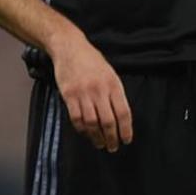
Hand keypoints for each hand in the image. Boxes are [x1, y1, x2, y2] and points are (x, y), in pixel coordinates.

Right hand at [51, 33, 133, 151]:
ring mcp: (83, 92)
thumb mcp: (109, 73)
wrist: (69, 47)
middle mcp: (99, 90)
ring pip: (92, 122)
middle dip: (112, 138)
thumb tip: (120, 117)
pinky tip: (85, 131)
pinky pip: (76, 117)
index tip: (126, 140)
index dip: (126, 130)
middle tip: (112, 147)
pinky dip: (81, 128)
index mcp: (113, 84)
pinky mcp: (69, 94)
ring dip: (96, 137)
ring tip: (99, 143)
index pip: (123, 113)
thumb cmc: (91, 60)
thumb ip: (115, 93)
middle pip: (108, 121)